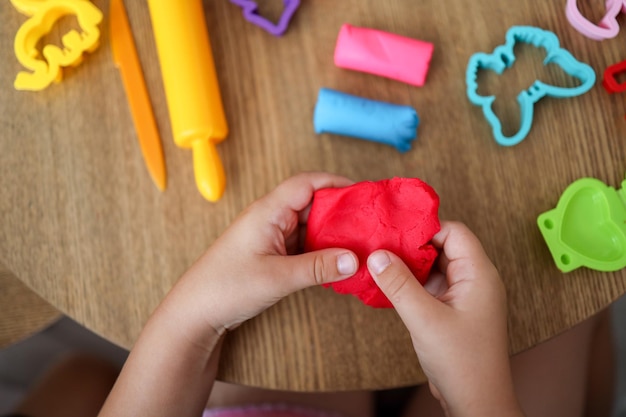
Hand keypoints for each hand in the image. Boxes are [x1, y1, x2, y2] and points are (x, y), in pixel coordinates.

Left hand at [165, 172, 358, 340]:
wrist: (196, 312)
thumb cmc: (226, 287)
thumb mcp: (277, 277)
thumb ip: (318, 267)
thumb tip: (355, 259)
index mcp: (267, 211)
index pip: (306, 183)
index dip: (335, 182)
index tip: (362, 193)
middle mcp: (270, 218)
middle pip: (311, 203)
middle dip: (339, 211)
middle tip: (366, 223)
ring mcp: (270, 236)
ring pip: (308, 225)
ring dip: (331, 234)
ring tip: (358, 243)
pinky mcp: (271, 253)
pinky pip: (303, 244)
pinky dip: (320, 250)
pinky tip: (337, 261)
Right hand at [367, 221, 522, 416]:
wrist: (476, 403)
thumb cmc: (462, 362)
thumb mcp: (425, 319)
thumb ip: (399, 284)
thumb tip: (377, 255)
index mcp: (479, 274)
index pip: (454, 232)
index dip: (425, 229)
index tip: (395, 231)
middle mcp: (475, 280)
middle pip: (442, 247)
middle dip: (412, 246)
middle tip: (382, 246)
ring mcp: (464, 296)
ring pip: (435, 267)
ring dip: (410, 266)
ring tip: (381, 264)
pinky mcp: (453, 310)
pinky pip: (431, 286)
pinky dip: (412, 283)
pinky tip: (390, 286)